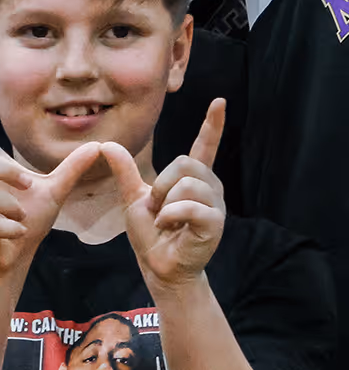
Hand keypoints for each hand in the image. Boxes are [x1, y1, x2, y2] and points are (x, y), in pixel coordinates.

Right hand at [0, 144, 101, 278]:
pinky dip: (6, 228)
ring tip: (21, 220)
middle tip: (24, 199)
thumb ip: (72, 168)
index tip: (27, 182)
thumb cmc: (30, 222)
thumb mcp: (53, 192)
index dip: (7, 167)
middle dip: (7, 179)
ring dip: (9, 208)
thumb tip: (97, 145)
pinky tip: (17, 233)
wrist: (15, 257)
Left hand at [105, 101, 226, 290]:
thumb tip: (106, 144)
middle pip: (185, 163)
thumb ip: (125, 172)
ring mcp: (215, 203)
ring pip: (187, 185)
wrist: (159, 266)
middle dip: (162, 185)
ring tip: (166, 222)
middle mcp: (209, 187)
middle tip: (159, 209)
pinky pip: (189, 207)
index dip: (212, 124)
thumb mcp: (134, 199)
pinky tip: (170, 229)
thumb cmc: (152, 235)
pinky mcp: (215, 221)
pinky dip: (171, 218)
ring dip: (165, 206)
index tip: (219, 102)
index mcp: (193, 179)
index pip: (205, 146)